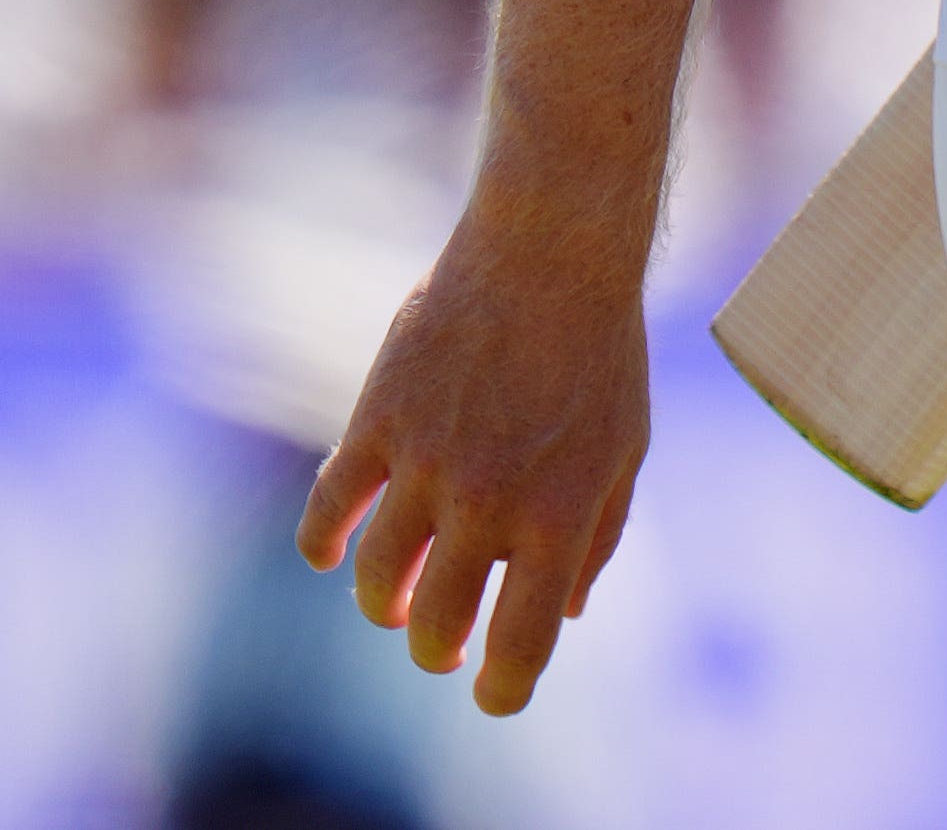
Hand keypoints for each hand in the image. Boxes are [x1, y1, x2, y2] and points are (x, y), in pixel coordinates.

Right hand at [296, 195, 655, 715]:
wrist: (551, 252)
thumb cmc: (600, 353)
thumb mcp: (626, 448)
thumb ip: (598, 536)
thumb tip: (564, 614)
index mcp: (560, 515)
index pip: (522, 642)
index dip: (501, 689)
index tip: (491, 694)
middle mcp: (490, 501)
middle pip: (436, 625)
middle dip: (435, 650)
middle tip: (438, 645)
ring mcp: (427, 463)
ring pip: (375, 580)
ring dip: (383, 605)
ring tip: (394, 601)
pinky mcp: (378, 421)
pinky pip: (328, 510)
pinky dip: (321, 544)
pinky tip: (331, 551)